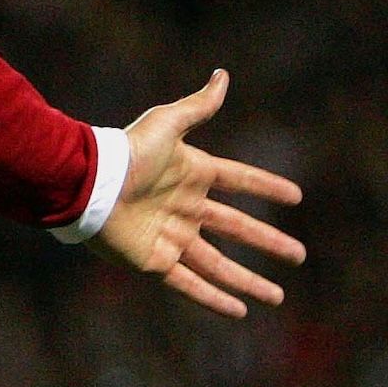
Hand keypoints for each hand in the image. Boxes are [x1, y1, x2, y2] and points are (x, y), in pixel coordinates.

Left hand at [93, 70, 304, 318]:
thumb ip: (198, 106)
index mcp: (192, 174)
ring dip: (248, 281)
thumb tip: (223, 75)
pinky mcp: (155, 262)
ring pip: (219, 265)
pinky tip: (239, 311)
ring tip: (277, 296)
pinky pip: (190, 284)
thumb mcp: (167, 123)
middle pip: (237, 229)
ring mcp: (172, 237)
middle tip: (299, 256)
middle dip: (269, 242)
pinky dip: (214, 299)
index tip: (295, 197)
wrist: (88, 184)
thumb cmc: (127, 152)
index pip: (239, 181)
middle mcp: (186, 208)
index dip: (266, 187)